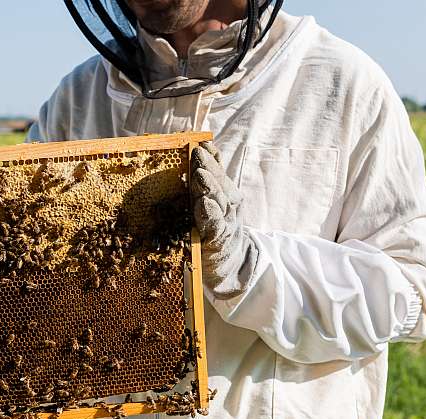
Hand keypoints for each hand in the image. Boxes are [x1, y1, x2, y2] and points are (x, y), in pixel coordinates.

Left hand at [190, 142, 258, 298]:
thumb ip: (212, 176)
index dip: (212, 159)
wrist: (228, 266)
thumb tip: (206, 146)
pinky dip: (211, 215)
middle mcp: (228, 208)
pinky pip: (215, 227)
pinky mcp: (218, 243)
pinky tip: (205, 204)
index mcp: (226, 195)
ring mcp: (225, 225)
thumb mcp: (216, 201)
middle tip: (197, 154)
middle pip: (220, 185)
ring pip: (219, 203)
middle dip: (209, 169)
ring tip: (200, 175)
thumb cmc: (216, 229)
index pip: (218, 174)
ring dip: (209, 188)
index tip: (201, 144)